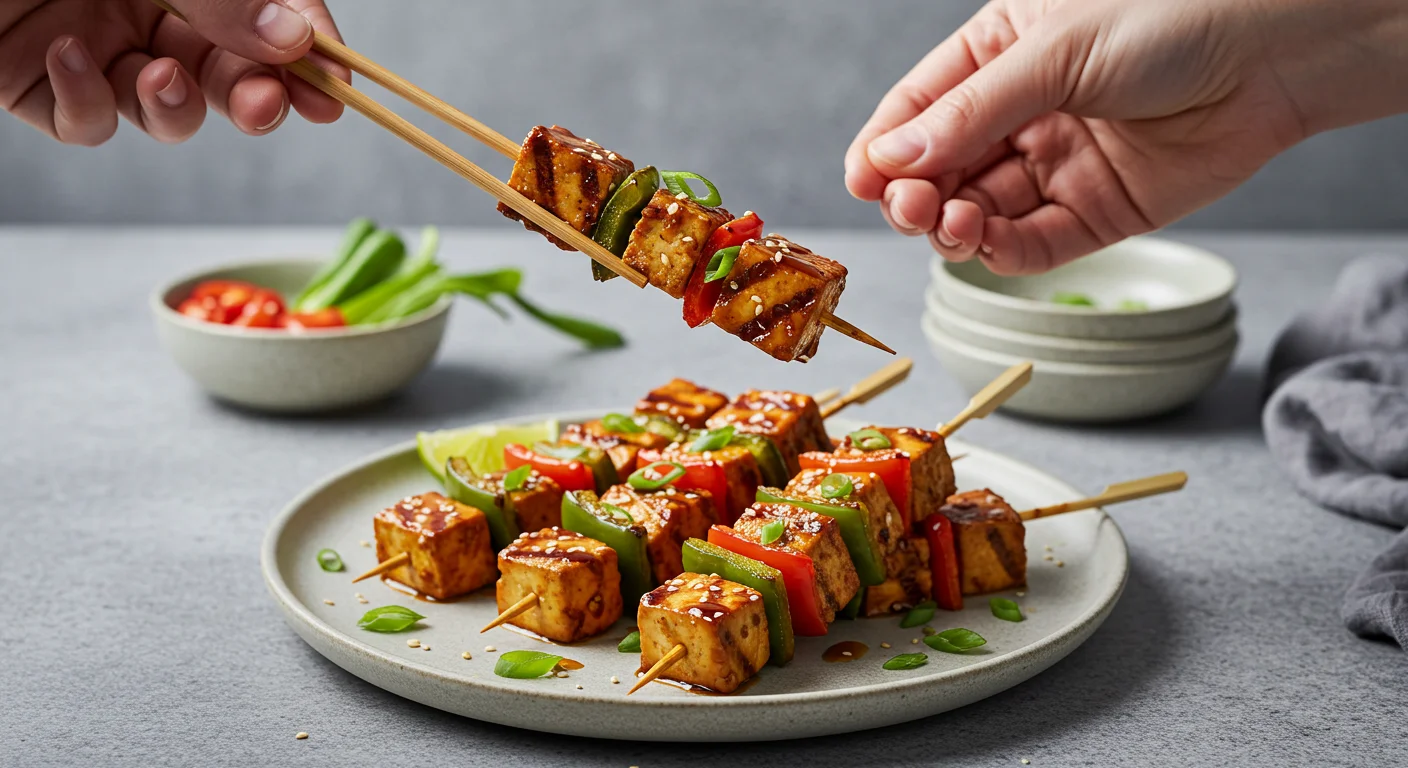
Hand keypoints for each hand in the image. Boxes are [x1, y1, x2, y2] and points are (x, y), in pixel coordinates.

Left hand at [0, 0, 347, 144]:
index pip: (265, 8)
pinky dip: (88, 104)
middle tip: (271, 107)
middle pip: (227, 67)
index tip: (337, 87)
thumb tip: (294, 44)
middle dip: (255, 92)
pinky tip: (66, 59)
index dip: (305, 46)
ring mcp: (90, 43)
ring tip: (159, 81)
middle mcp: (140, 0)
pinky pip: (85, 119)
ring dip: (178, 108)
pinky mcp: (32, 84)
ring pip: (165, 107)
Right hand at [846, 0, 1407, 273]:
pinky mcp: (1094, 214)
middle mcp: (1019, 114)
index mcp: (998, 55)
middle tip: (911, 208)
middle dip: (916, 194)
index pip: (918, 110)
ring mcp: (1055, 165)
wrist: (1275, 53)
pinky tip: (987, 244)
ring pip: (979, 212)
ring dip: (954, 226)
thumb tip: (892, 161)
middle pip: (941, 170)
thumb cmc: (1169, 19)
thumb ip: (970, 113)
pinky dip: (1002, 252)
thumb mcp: (1053, 53)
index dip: (884, 149)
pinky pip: (1031, 244)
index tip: (861, 182)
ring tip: (953, 224)